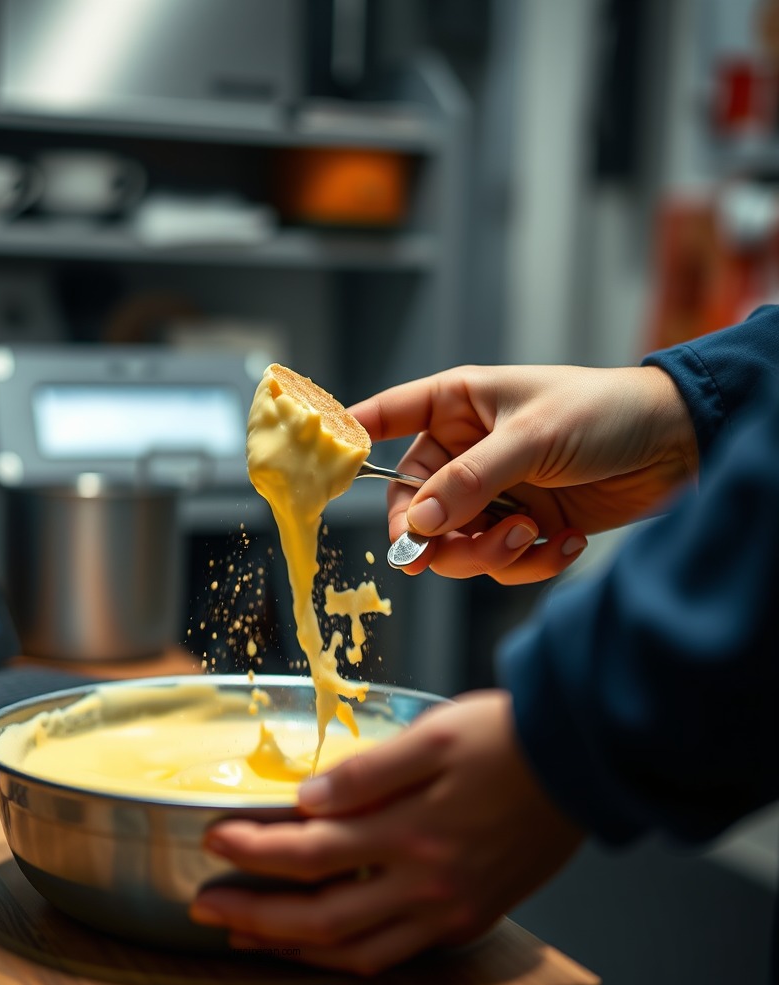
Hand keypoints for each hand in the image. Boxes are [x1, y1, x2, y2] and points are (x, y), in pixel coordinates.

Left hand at [189, 691, 583, 974]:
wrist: (579, 762)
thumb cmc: (503, 738)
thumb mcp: (432, 736)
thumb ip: (367, 771)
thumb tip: (305, 799)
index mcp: (414, 832)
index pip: (312, 852)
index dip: (255, 850)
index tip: (213, 840)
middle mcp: (428, 884)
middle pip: (322, 916)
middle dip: (257, 914)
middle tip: (204, 905)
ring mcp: (450, 910)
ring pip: (356, 949)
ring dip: (294, 948)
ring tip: (247, 935)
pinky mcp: (469, 918)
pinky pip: (397, 954)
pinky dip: (349, 956)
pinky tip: (320, 943)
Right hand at [348, 364, 698, 583]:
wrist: (677, 446)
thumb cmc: (604, 412)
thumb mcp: (532, 438)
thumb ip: (470, 481)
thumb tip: (415, 526)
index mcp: (456, 407)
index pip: (386, 418)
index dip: (350, 440)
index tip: (322, 470)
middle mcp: (463, 452)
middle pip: (412, 507)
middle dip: (431, 537)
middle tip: (440, 554)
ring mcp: (491, 493)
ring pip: (453, 544)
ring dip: (489, 553)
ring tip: (533, 534)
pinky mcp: (522, 526)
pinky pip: (499, 562)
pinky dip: (529, 561)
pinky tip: (565, 540)